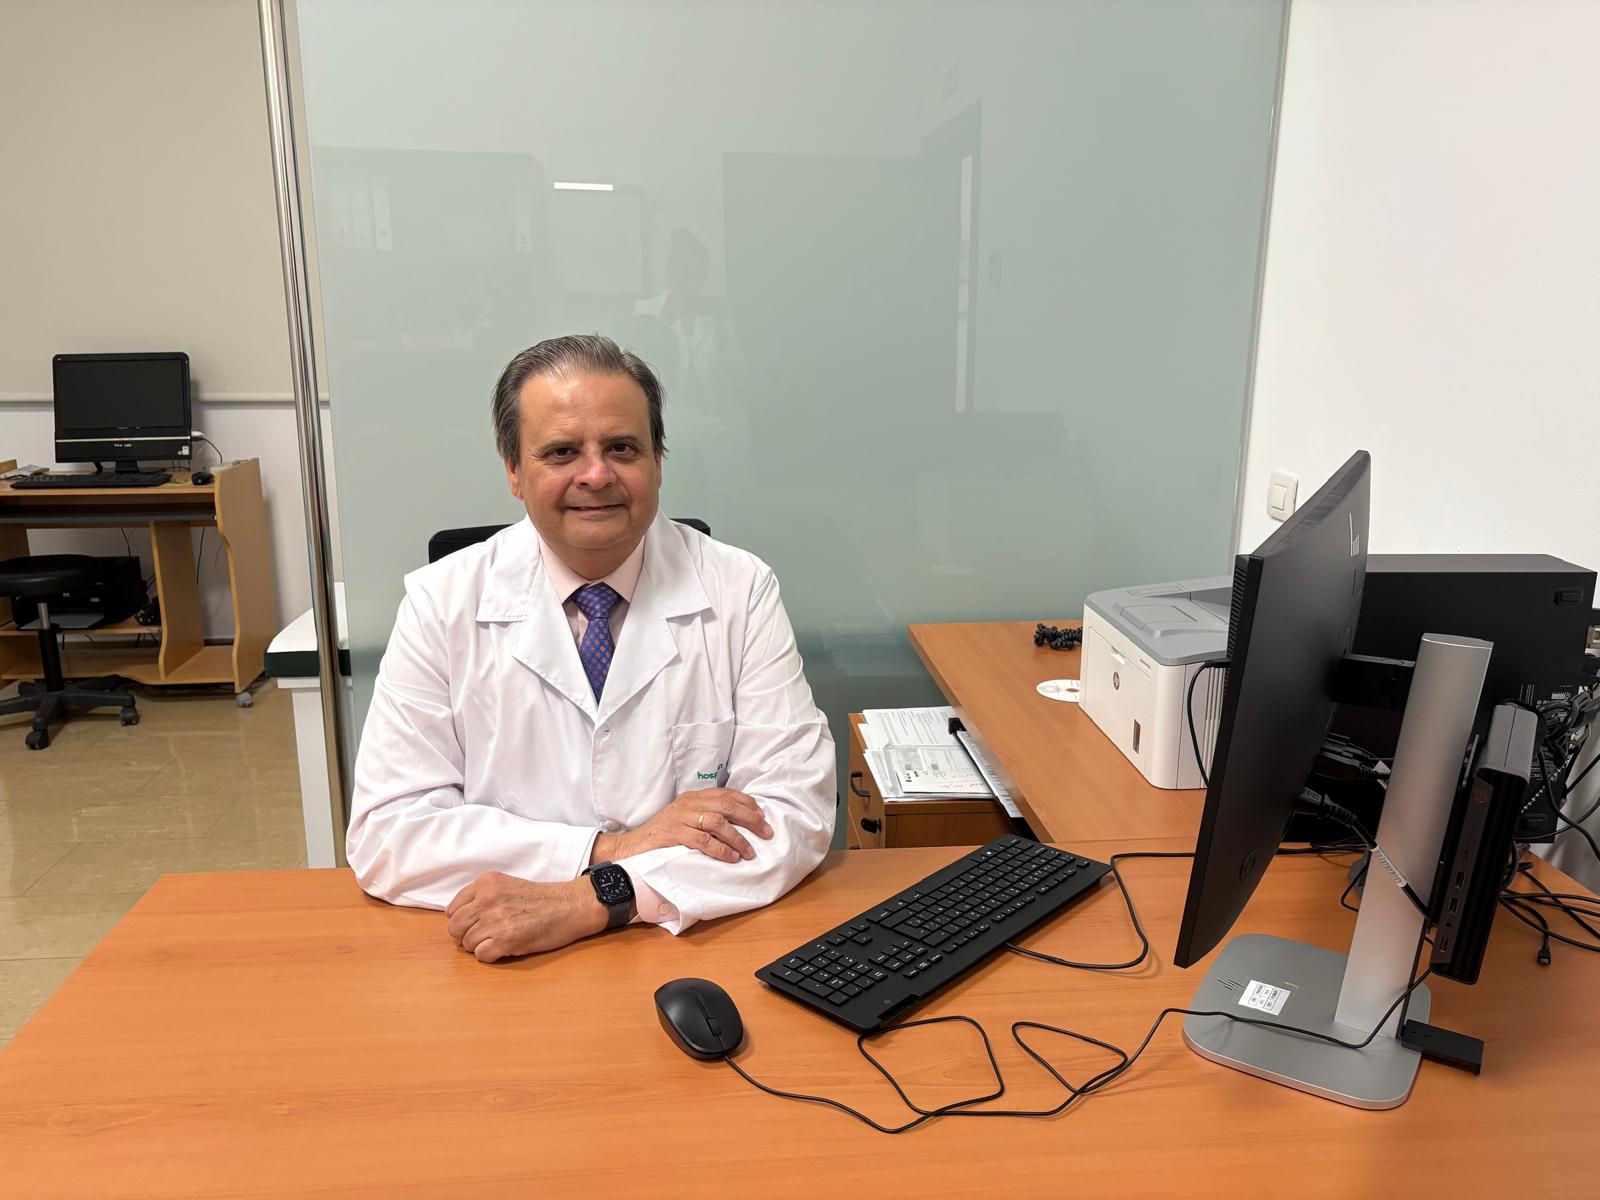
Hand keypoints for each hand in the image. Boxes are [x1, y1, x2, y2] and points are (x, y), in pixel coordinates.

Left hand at [444, 874, 607, 962]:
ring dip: (481, 946)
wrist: (570, 906)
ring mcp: (496, 919)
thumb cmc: (541, 899)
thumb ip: (480, 897)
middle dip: (468, 935)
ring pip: (466, 943)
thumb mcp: (506, 886)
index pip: (453, 909)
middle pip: (455, 928)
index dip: (464, 921)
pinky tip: (507, 947)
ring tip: (501, 939)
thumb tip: (454, 918)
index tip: (478, 923)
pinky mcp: (506, 939)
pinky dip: (491, 956)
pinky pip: (481, 955)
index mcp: (486, 883)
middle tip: (488, 935)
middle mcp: (487, 899)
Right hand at [592, 787, 773, 865]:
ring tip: (749, 851)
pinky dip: (720, 849)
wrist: (633, 846)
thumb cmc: (663, 835)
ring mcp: (681, 817)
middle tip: (766, 832)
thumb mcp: (686, 820)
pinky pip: (702, 839)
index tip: (763, 815)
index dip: (747, 803)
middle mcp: (689, 803)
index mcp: (694, 797)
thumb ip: (706, 817)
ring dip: (738, 837)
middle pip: (727, 805)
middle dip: (750, 819)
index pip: (726, 794)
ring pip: (717, 821)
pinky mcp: (674, 833)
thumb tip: (737, 824)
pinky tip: (731, 857)